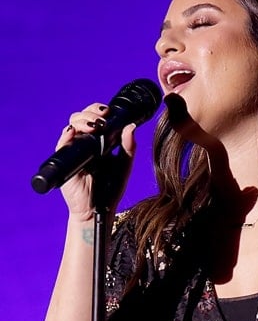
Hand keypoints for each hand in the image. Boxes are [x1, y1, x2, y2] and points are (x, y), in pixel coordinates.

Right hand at [56, 103, 136, 221]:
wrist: (99, 210)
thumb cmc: (111, 189)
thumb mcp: (124, 166)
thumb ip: (128, 148)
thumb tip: (131, 126)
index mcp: (99, 142)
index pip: (95, 118)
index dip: (99, 110)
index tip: (109, 111)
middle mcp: (85, 144)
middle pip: (81, 118)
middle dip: (90, 113)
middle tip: (103, 119)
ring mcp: (74, 152)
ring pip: (71, 127)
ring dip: (82, 121)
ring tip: (95, 126)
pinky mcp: (65, 162)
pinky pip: (62, 145)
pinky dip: (67, 137)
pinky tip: (74, 133)